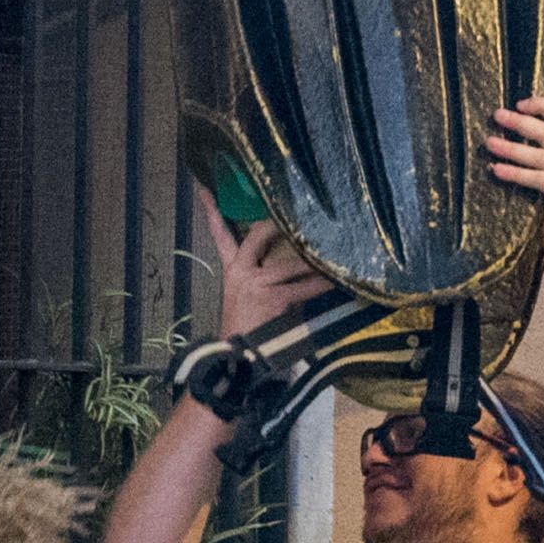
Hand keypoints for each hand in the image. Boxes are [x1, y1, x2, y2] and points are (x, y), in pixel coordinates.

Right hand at [198, 199, 326, 340]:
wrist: (241, 356)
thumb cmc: (253, 324)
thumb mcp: (253, 292)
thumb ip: (268, 271)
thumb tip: (299, 254)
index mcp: (232, 267)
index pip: (219, 232)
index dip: (212, 209)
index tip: (204, 187)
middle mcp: (240, 270)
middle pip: (259, 234)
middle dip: (280, 225)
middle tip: (303, 214)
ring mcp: (257, 283)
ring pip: (290, 262)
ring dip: (313, 259)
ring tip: (335, 250)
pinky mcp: (274, 298)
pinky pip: (306, 287)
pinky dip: (324, 284)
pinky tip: (339, 280)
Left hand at [486, 93, 543, 274]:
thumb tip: (514, 131)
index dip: (542, 106)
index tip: (518, 104)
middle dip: (521, 123)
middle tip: (496, 116)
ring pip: (540, 155)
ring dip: (512, 148)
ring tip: (489, 143)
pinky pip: (536, 177)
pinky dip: (514, 173)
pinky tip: (496, 170)